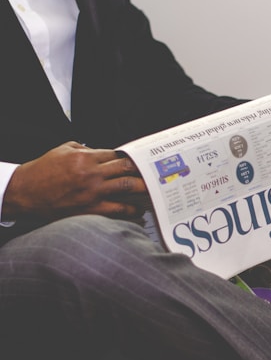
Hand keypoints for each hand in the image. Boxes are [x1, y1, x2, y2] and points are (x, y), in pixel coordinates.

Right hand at [3, 142, 148, 221]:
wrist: (25, 193)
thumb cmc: (42, 171)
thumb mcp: (63, 150)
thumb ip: (85, 149)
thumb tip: (104, 152)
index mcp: (85, 157)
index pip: (117, 155)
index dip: (131, 157)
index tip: (141, 160)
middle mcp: (91, 174)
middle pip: (126, 169)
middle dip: (142, 170)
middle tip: (156, 173)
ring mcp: (92, 192)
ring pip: (126, 188)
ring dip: (142, 189)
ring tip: (154, 190)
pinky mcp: (89, 209)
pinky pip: (117, 209)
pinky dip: (131, 210)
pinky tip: (139, 210)